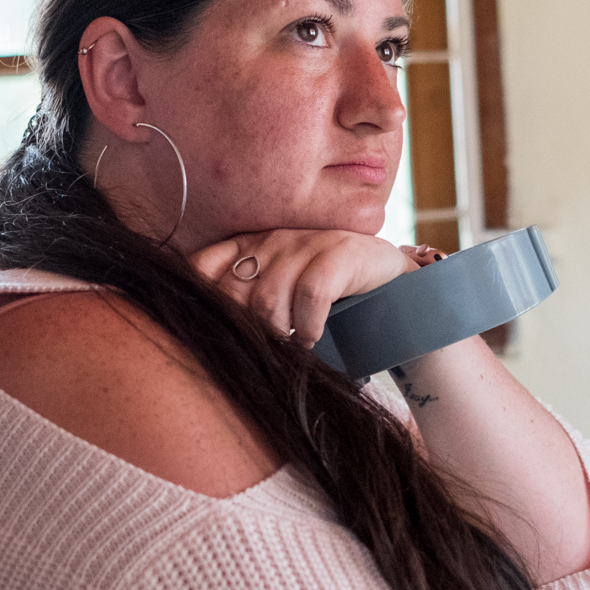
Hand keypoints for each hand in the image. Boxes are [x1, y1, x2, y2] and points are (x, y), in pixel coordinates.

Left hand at [191, 230, 414, 343]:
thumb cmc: (324, 289)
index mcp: (249, 244)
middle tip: (267, 349)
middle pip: (233, 294)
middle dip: (248, 332)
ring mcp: (306, 243)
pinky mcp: (339, 253)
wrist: (388, 277)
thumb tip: (206, 333)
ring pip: (268, 301)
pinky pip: (309, 296)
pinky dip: (309, 326)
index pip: (202, 266)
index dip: (201, 301)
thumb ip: (244, 300)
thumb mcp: (279, 290)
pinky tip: (314, 337)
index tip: (218, 331)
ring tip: (294, 346)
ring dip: (281, 334)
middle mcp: (272, 239)